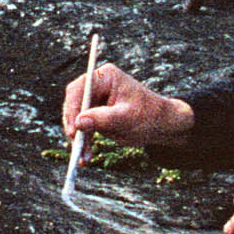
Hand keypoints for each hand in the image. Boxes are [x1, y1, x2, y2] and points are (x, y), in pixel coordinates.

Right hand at [63, 62, 191, 147]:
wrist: (160, 126)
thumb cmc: (148, 116)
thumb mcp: (126, 118)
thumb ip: (103, 119)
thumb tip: (79, 122)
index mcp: (106, 77)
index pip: (80, 89)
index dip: (73, 108)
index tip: (74, 129)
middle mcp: (97, 85)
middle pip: (74, 103)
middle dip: (74, 126)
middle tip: (76, 144)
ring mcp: (95, 100)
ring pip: (76, 118)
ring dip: (78, 138)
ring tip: (84, 156)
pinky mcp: (94, 114)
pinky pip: (82, 128)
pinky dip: (83, 141)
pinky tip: (86, 156)